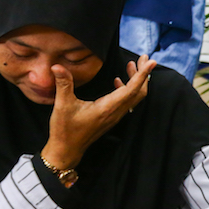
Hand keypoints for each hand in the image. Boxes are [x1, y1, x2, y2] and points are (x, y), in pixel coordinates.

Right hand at [42, 55, 157, 168]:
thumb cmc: (65, 130)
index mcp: (108, 108)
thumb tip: (57, 65)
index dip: (142, 74)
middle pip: (138, 91)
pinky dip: (128, 88)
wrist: (67, 150)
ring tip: (131, 65)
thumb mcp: (62, 105)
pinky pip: (127, 101)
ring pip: (134, 97)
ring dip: (136, 80)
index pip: (131, 88)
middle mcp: (116, 112)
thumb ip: (63, 84)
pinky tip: (118, 80)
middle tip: (144, 57)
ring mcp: (115, 116)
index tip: (151, 61)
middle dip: (143, 74)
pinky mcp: (112, 117)